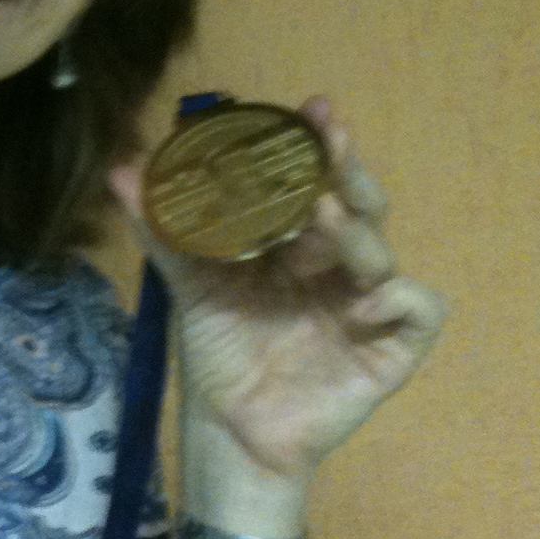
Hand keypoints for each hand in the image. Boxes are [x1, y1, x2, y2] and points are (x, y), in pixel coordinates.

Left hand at [108, 96, 447, 489]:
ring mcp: (370, 304)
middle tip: (329, 140)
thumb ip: (162, 229)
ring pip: (382, 252)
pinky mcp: (393, 348)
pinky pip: (418, 309)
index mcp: (300, 241)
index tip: (311, 109)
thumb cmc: (220, 352)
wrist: (231, 429)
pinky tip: (362, 301)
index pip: (317, 182)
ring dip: (355, 232)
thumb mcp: (189, 284)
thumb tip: (122, 170)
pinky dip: (397, 297)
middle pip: (361, 205)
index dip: (317, 146)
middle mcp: (340, 264)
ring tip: (323, 216)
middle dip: (347, 169)